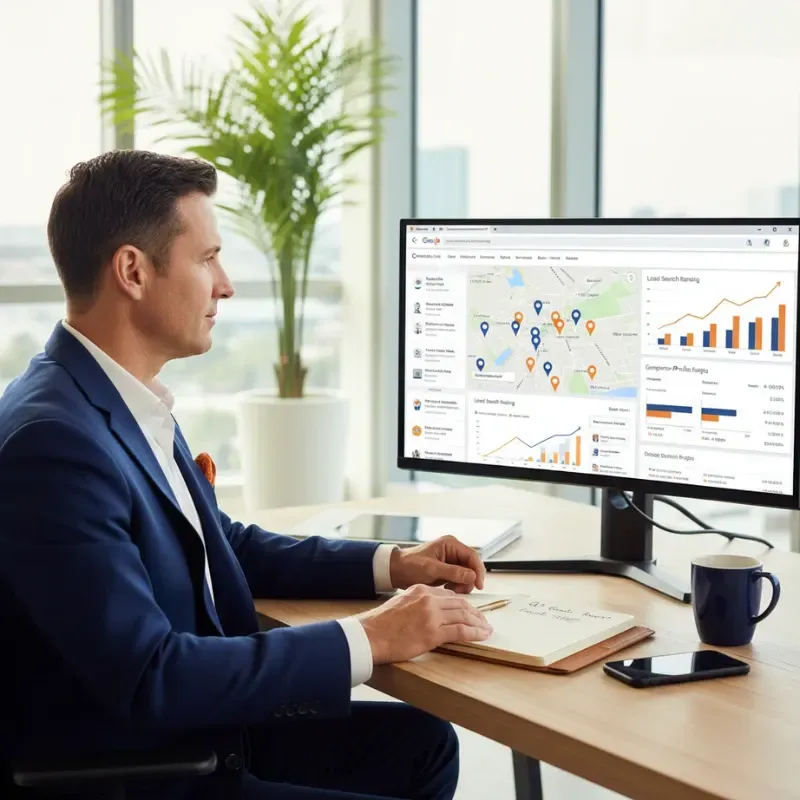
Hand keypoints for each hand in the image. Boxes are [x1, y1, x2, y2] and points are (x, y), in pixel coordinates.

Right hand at [357, 584, 492, 664]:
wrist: (370, 635)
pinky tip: (482, 635)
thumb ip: (418, 604)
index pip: (449, 595)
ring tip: (486, 629)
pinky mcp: (433, 632)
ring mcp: (431, 614)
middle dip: (475, 613)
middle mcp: (428, 598)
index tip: (470, 611)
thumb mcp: (401, 604)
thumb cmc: (381, 625)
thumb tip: (430, 613)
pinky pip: (461, 630)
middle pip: (460, 604)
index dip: (463, 604)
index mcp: (420, 590)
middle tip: (484, 620)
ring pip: (463, 615)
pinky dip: (475, 633)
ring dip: (478, 623)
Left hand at [389, 535, 485, 593]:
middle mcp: (453, 550)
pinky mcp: (447, 570)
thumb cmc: (410, 565)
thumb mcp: (432, 569)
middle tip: (461, 590)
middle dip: (469, 579)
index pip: (472, 556)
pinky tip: (447, 589)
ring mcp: (451, 560)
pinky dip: (457, 585)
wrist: (396, 571)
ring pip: (467, 574)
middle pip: (472, 566)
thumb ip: (453, 572)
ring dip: (463, 584)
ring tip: (451, 589)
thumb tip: (472, 576)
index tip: (479, 585)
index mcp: (450, 544)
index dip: (478, 571)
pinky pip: (460, 578)